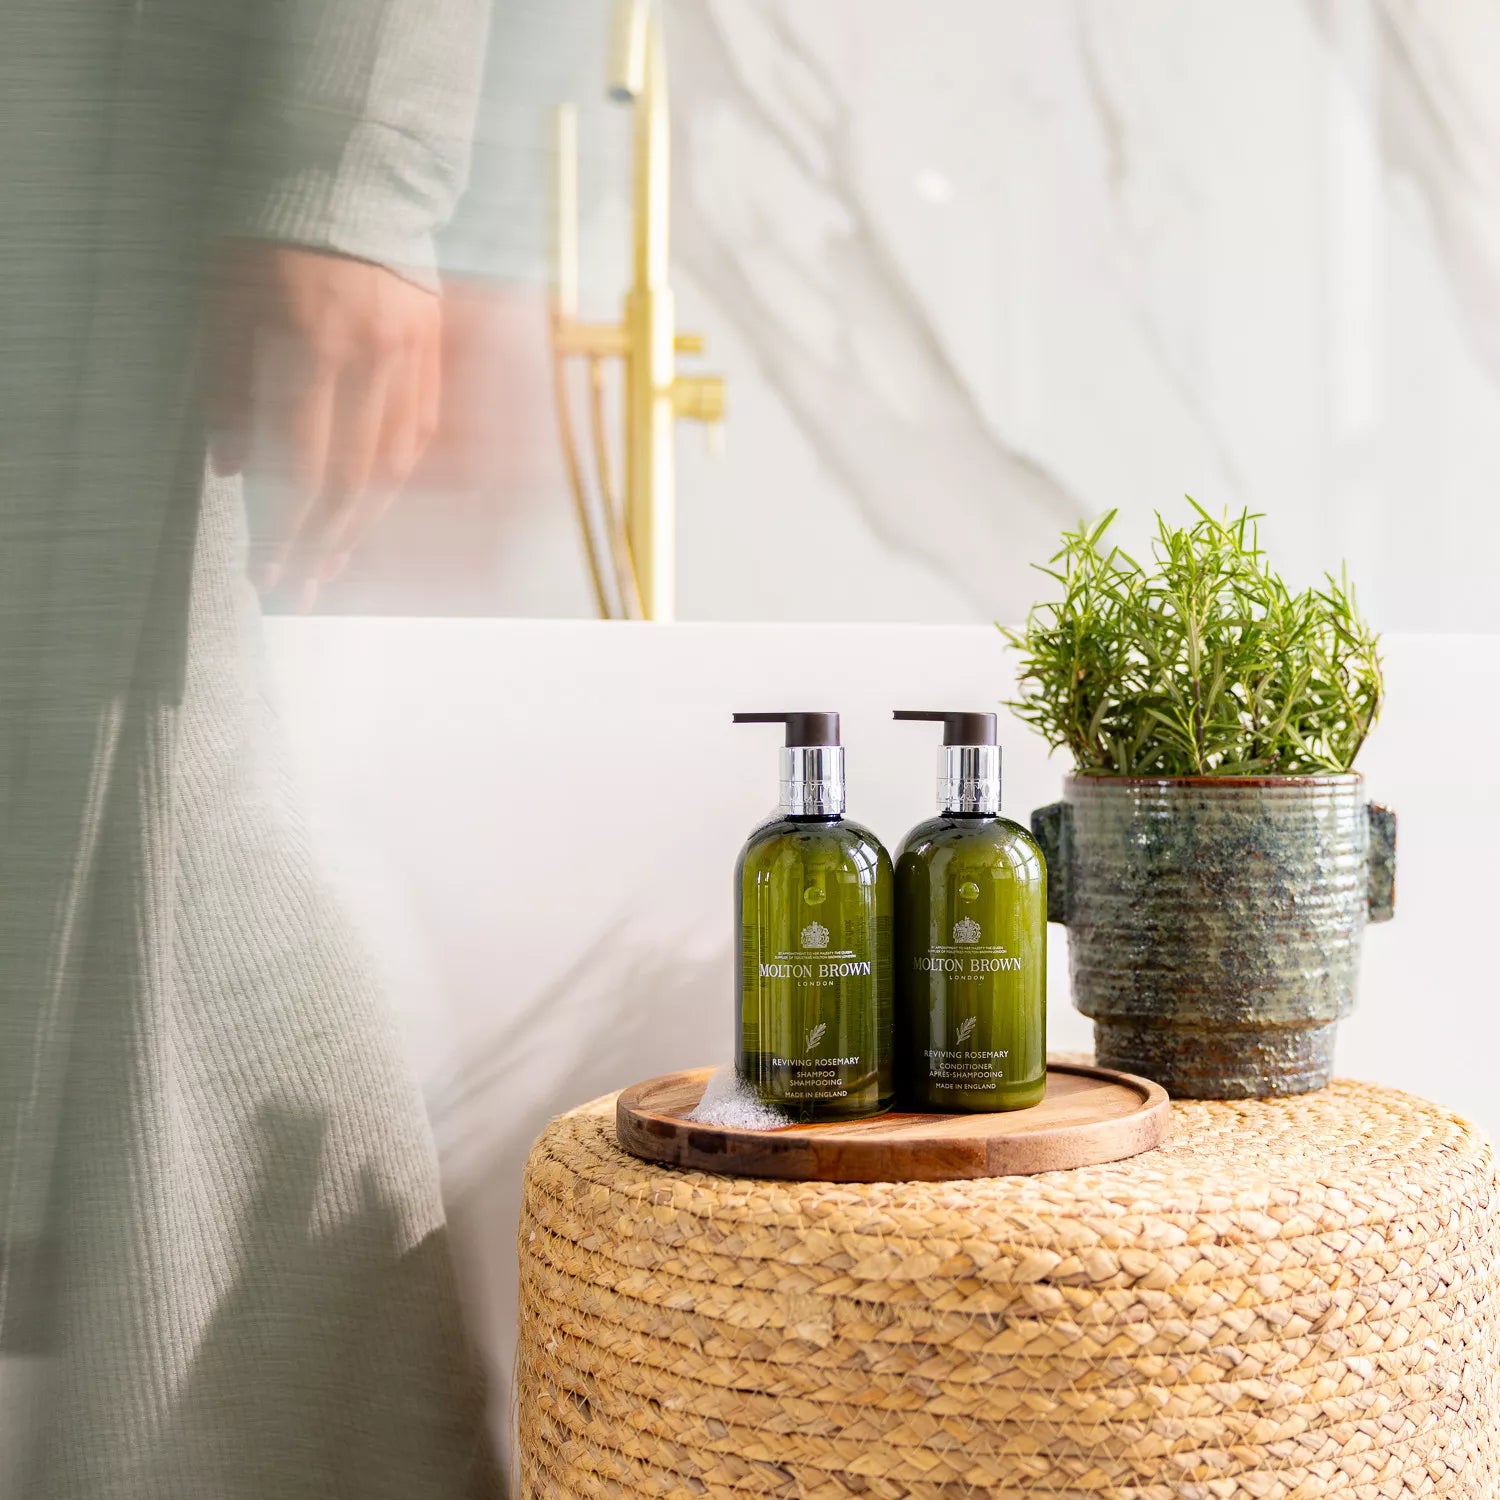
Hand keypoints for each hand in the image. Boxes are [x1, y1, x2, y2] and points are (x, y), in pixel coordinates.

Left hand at [203, 241, 441, 606]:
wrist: (354, 182)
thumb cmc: (276, 240)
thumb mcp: (228, 301)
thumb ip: (230, 386)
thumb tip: (235, 470)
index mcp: (314, 343)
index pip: (303, 466)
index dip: (286, 530)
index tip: (269, 571)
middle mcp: (372, 360)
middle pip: (355, 483)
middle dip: (325, 546)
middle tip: (302, 589)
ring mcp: (412, 362)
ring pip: (395, 469)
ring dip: (363, 527)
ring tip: (335, 566)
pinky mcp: (434, 358)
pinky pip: (421, 438)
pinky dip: (396, 484)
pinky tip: (373, 512)